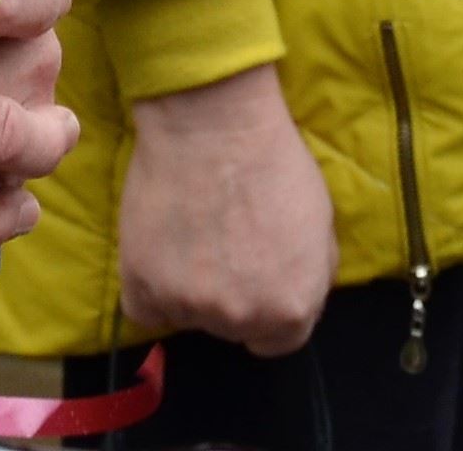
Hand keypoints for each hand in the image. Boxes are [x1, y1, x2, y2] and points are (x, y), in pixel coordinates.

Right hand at [113, 64, 338, 356]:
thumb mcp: (320, 223)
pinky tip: (161, 247)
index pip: (278, 340)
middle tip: (222, 243)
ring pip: (187, 316)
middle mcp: (241, 318)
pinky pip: (145, 308)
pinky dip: (150, 286)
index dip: (267, 306)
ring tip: (192, 231)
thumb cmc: (274, 162)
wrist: (213, 122)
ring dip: (189, 288)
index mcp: (290, 309)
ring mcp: (189, 306)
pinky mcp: (142, 286)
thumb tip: (293, 295)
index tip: (255, 278)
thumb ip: (310, 274)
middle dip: (231, 295)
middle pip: (232, 328)